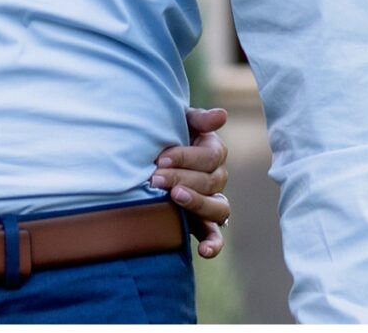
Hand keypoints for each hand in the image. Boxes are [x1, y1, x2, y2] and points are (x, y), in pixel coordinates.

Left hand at [150, 105, 231, 258]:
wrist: (145, 157)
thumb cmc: (163, 136)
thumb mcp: (178, 122)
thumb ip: (198, 119)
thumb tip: (222, 115)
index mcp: (213, 152)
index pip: (210, 156)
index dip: (187, 157)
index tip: (161, 159)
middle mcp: (216, 178)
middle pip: (211, 181)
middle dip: (182, 178)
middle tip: (156, 178)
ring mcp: (211, 202)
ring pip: (219, 207)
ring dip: (198, 203)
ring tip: (174, 198)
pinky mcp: (202, 223)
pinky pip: (215, 236)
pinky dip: (213, 244)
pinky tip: (203, 251)